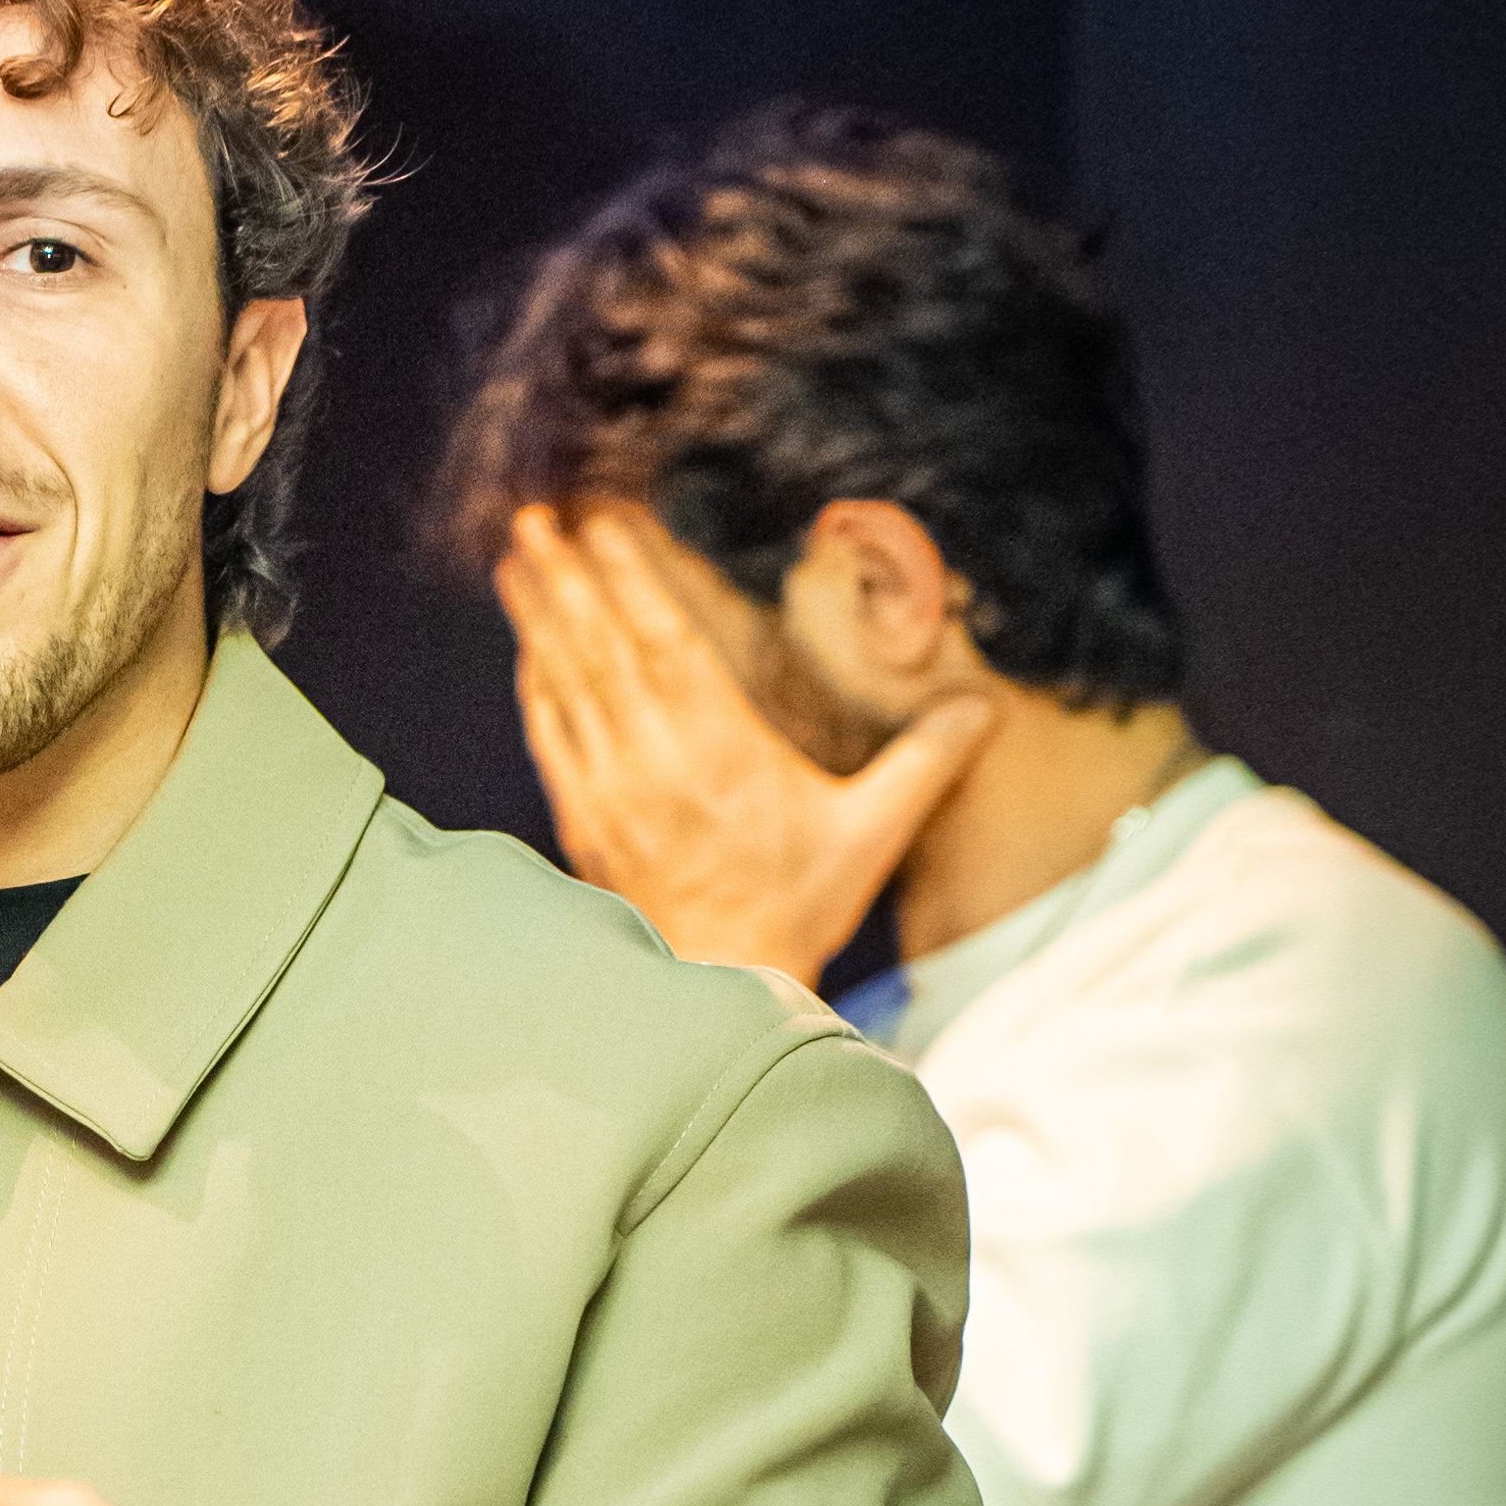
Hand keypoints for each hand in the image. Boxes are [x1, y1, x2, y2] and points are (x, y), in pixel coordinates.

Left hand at [496, 502, 991, 983]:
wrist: (724, 986)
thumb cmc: (800, 906)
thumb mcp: (873, 832)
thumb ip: (928, 761)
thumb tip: (986, 708)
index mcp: (723, 752)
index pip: (668, 645)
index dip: (633, 580)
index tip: (602, 526)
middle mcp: (655, 764)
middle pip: (602, 652)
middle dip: (566, 580)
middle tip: (535, 519)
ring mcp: (610, 793)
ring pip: (566, 687)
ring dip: (540, 618)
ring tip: (518, 556)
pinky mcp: (583, 823)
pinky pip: (550, 738)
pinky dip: (538, 686)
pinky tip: (528, 647)